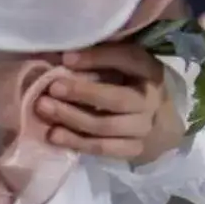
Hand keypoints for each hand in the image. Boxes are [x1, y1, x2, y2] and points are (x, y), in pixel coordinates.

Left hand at [37, 43, 183, 162]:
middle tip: (52, 87)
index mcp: (150, 70)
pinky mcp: (133, 150)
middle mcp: (150, 100)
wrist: (160, 122)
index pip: (127, 59)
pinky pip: (101, 148)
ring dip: (71, 118)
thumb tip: (59, 53)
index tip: (66, 58)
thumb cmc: (132, 83)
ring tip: (44, 108)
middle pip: (116, 99)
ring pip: (104, 126)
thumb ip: (101, 58)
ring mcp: (143, 128)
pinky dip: (76, 142)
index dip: (97, 57)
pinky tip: (54, 135)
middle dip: (81, 92)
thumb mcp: (126, 65)